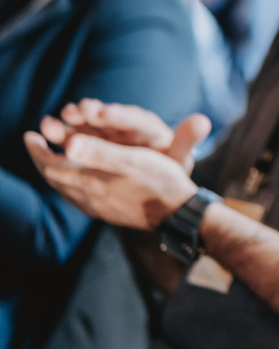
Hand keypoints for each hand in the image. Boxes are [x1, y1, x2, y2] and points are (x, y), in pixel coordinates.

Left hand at [24, 112, 209, 229]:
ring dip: (54, 171)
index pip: (51, 166)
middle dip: (42, 159)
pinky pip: (78, 197)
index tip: (30, 135)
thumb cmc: (160, 181)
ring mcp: (98, 207)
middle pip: (54, 178)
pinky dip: (69, 183)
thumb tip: (69, 144)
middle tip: (36, 142)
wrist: (179, 213)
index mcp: (92, 182)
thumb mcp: (133, 160)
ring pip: (64, 188)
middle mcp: (89, 197)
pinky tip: (78, 179)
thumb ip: (100, 152)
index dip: (38, 151)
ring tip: (53, 157)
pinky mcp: (108, 212)